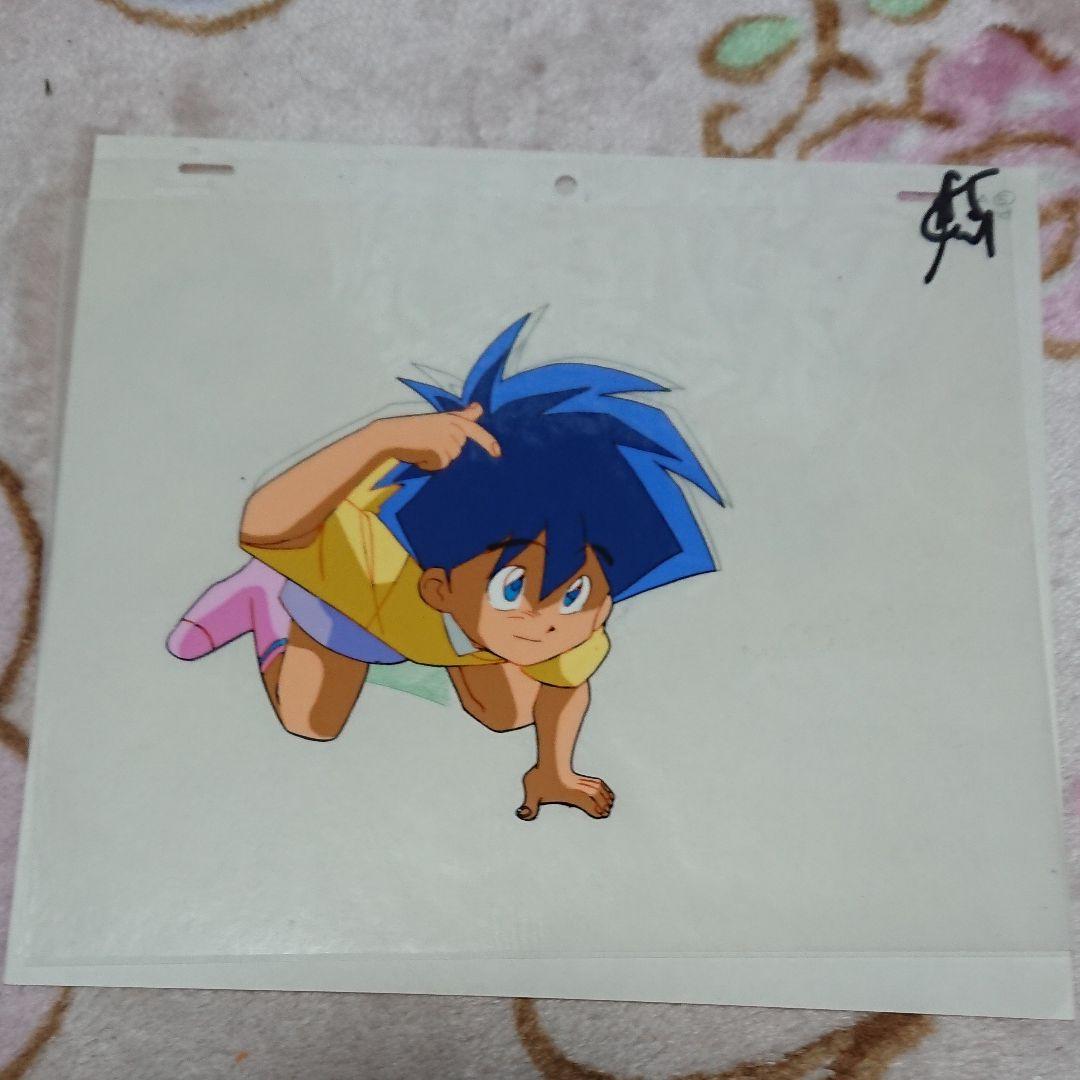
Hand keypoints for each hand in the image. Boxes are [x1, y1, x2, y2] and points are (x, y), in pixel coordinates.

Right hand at [378, 402, 499, 470]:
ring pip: (450, 458)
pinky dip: (430, 464)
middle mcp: (452, 428)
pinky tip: (419, 455)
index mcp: (452, 418)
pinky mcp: (440, 454)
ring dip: (436, 458)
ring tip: (421, 447)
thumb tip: (479, 408)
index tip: (497, 452)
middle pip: (459, 449)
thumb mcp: (439, 419)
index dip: (488, 442)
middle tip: (427, 442)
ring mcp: (447, 441)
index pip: (475, 429)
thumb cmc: (413, 427)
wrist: (391, 435)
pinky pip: (441, 466)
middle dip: (445, 450)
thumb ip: (461, 416)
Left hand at [516, 766, 614, 820]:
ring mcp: (580, 782)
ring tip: (610, 804)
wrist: (547, 760)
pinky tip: (606, 794)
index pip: (587, 802)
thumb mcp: (532, 792)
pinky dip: (603, 789)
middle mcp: (578, 788)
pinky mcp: (580, 778)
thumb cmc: (540, 777)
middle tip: (607, 812)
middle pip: (596, 794)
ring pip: (598, 787)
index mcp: (570, 794)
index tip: (602, 814)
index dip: (595, 809)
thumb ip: (528, 806)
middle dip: (603, 803)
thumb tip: (520, 814)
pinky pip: (596, 783)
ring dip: (605, 795)